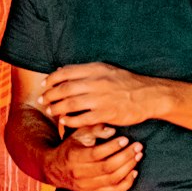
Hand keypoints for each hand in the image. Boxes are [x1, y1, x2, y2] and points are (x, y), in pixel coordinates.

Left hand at [38, 63, 157, 129]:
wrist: (148, 96)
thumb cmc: (127, 82)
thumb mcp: (107, 69)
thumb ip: (85, 71)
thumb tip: (62, 70)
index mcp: (96, 69)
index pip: (65, 72)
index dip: (51, 79)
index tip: (44, 85)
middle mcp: (96, 82)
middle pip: (64, 89)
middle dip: (50, 95)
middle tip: (43, 100)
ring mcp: (100, 99)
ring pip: (70, 104)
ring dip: (57, 108)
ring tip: (51, 111)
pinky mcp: (105, 114)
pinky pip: (81, 119)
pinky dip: (70, 120)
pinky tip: (64, 121)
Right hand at [44, 123, 142, 190]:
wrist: (56, 169)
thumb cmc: (71, 147)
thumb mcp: (79, 134)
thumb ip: (95, 129)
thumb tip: (113, 131)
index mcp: (74, 157)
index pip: (96, 154)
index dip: (113, 147)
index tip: (125, 139)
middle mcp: (79, 174)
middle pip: (107, 168)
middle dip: (126, 156)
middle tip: (138, 146)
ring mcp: (86, 187)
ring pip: (112, 180)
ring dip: (129, 167)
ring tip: (138, 155)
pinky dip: (127, 183)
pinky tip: (134, 172)